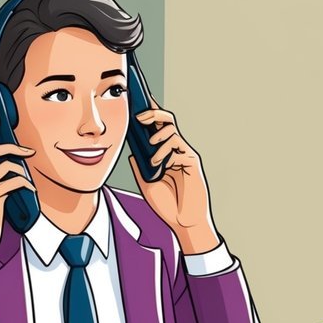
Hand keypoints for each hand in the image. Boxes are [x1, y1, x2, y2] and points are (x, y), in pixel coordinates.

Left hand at [129, 105, 219, 254]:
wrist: (183, 222)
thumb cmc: (167, 205)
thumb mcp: (146, 183)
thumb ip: (139, 165)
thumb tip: (131, 149)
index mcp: (162, 152)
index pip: (155, 127)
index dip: (147, 112)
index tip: (135, 99)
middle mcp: (173, 149)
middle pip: (165, 120)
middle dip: (152, 112)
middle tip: (139, 117)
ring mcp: (183, 154)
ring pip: (171, 129)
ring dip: (158, 136)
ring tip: (151, 151)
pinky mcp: (192, 161)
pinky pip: (178, 146)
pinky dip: (166, 152)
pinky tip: (160, 164)